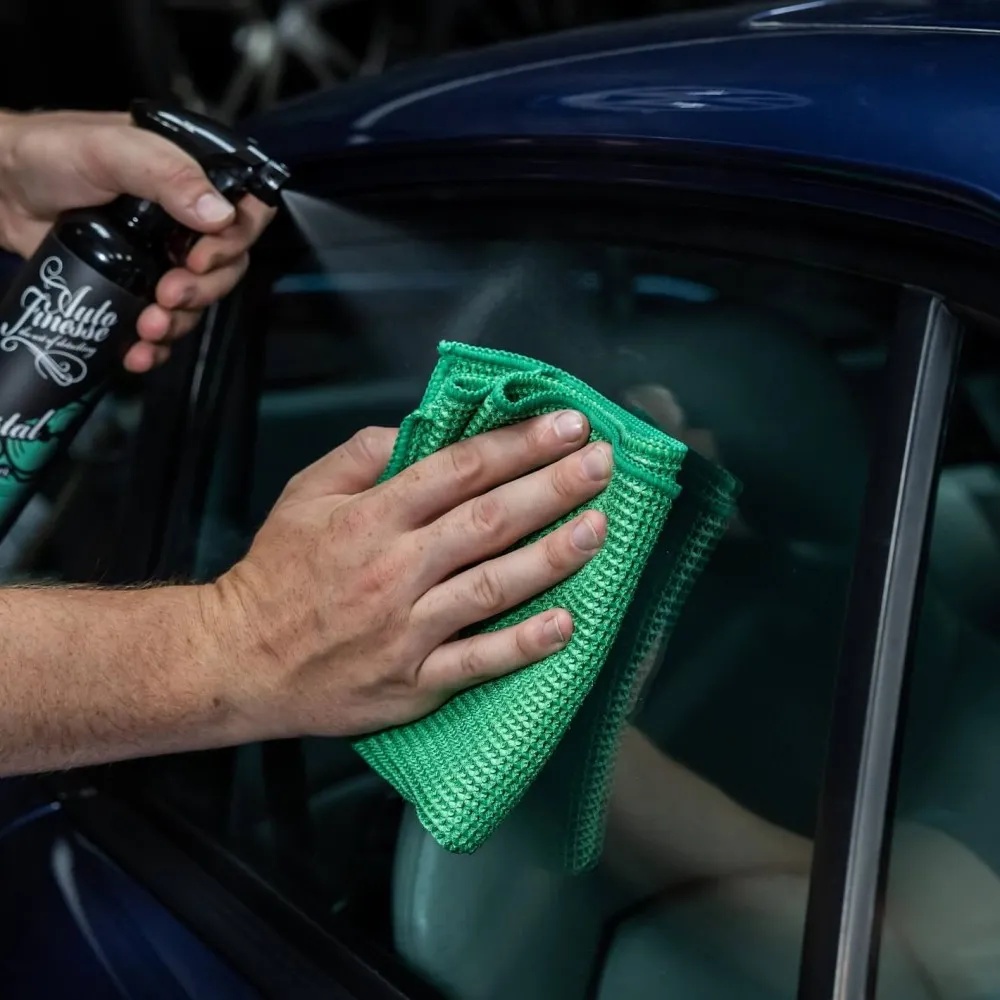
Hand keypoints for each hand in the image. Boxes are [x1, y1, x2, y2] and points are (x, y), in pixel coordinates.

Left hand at [0, 110, 274, 372]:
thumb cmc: (49, 153)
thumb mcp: (112, 150)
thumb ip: (167, 173)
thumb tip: (219, 214)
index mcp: (192, 179)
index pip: (248, 212)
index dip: (237, 242)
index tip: (200, 258)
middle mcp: (186, 220)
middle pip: (229, 266)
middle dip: (203, 291)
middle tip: (167, 295)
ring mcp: (163, 256)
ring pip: (199, 301)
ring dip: (181, 322)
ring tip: (148, 326)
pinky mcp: (136, 287)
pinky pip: (165, 324)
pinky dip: (157, 346)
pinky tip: (138, 351)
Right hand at [205, 412, 611, 738]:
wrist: (237, 661)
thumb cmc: (276, 573)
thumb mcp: (303, 496)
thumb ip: (359, 456)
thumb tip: (417, 428)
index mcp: (371, 517)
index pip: (459, 470)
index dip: (518, 443)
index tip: (567, 424)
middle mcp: (396, 568)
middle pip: (487, 520)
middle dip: (552, 486)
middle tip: (603, 461)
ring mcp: (407, 629)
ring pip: (492, 586)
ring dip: (552, 556)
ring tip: (600, 527)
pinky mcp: (413, 682)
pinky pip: (476, 663)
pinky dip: (523, 645)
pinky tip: (568, 624)